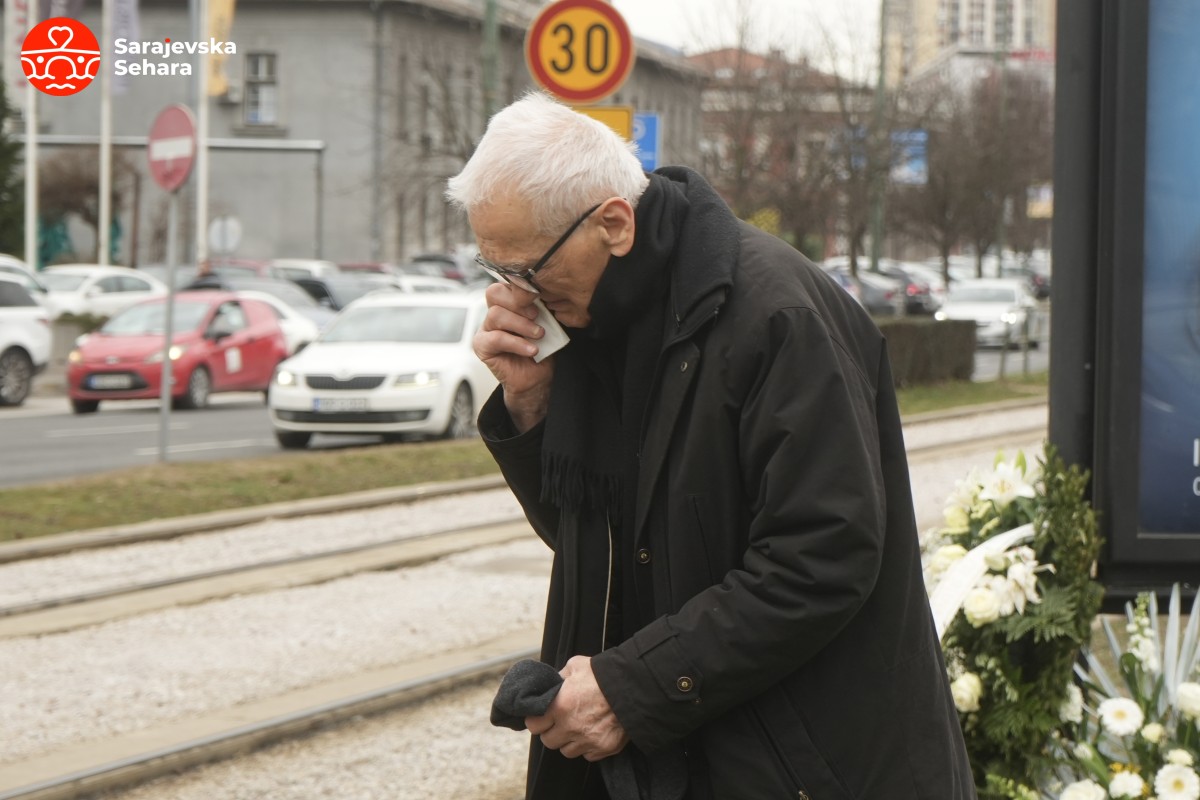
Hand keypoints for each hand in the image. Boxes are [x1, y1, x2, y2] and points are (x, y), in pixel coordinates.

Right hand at [473, 282, 554, 431]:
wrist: (537, 378)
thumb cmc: (542, 349)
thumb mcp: (545, 322)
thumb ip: (540, 307)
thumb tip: (541, 293)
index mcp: (507, 303)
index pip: (505, 283)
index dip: (520, 287)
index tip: (540, 297)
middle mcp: (493, 313)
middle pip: (494, 293)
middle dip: (519, 304)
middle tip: (537, 316)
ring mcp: (485, 329)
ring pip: (496, 315)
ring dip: (521, 325)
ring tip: (538, 335)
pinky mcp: (482, 346)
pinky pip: (496, 338)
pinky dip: (517, 343)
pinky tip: (531, 350)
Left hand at [525, 655, 628, 761]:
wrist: (633, 686)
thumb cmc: (603, 675)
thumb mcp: (576, 665)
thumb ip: (560, 677)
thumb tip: (552, 685)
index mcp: (559, 706)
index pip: (534, 725)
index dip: (537, 720)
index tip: (541, 717)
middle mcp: (570, 727)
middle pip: (549, 742)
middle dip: (552, 732)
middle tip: (560, 722)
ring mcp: (587, 740)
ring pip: (567, 751)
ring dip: (569, 741)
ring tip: (578, 727)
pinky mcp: (603, 748)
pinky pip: (588, 755)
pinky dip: (588, 747)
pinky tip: (593, 732)